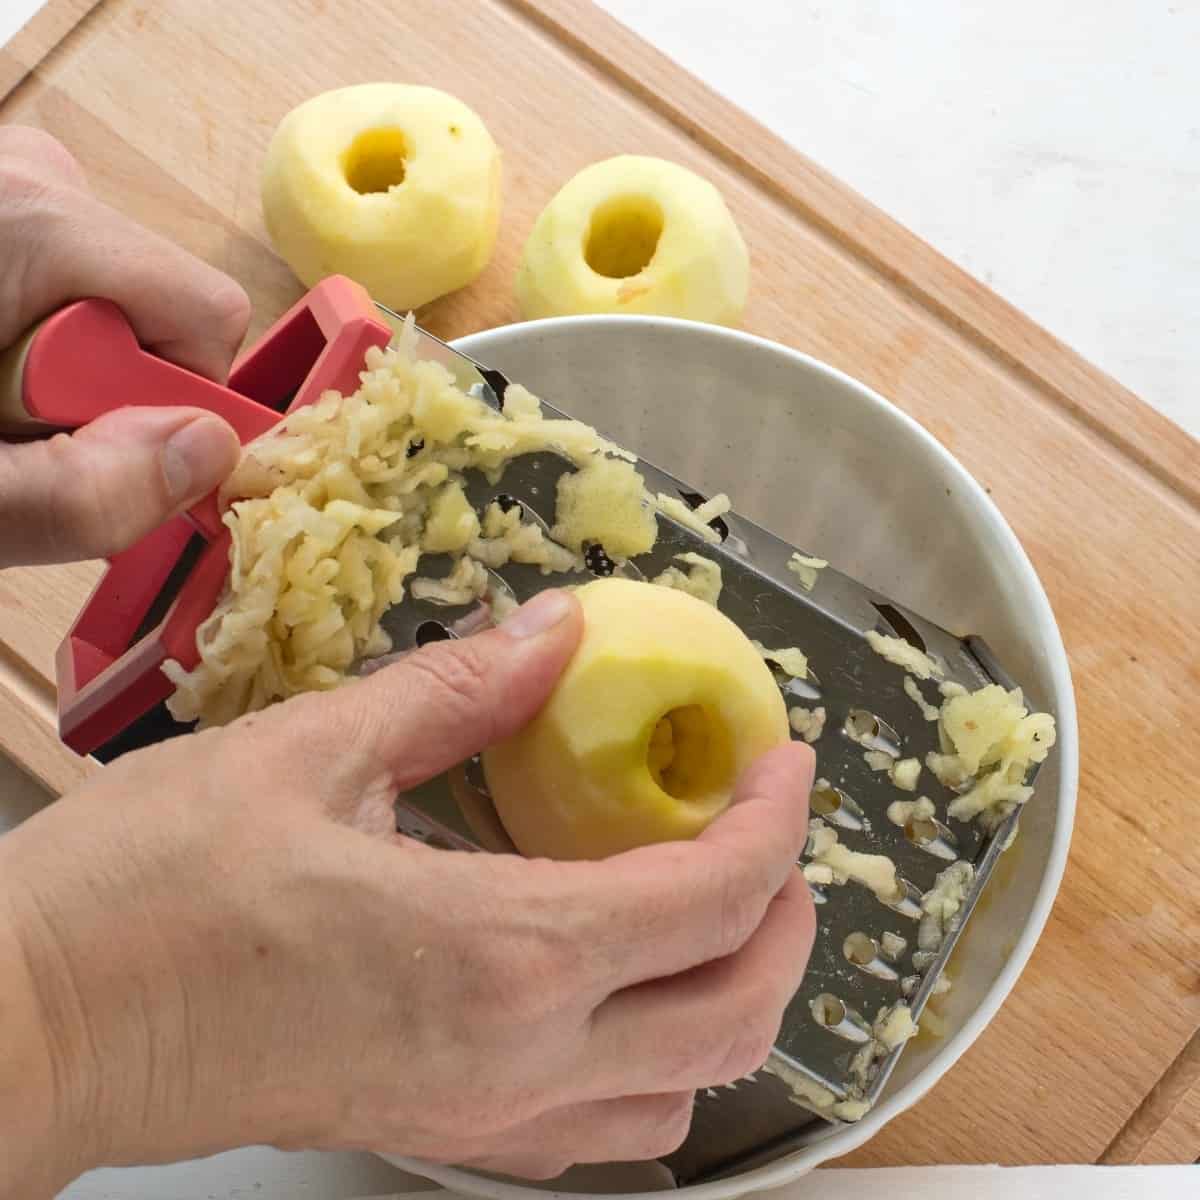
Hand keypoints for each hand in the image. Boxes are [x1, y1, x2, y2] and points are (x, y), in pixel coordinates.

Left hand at [0, 126, 249, 566]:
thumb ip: (80, 495)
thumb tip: (212, 454)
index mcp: (37, 224)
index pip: (210, 316)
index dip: (177, 405)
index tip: (92, 443)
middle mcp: (42, 179)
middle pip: (168, 313)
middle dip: (112, 392)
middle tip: (14, 425)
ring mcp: (27, 181)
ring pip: (130, 304)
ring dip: (76, 373)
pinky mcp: (19, 200)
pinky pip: (91, 283)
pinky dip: (51, 336)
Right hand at [0, 590, 815, 1194]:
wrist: (43, 1024)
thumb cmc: (154, 891)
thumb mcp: (314, 749)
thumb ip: (462, 689)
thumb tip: (556, 634)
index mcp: (501, 953)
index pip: (713, 900)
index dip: (775, 821)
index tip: (785, 763)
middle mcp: (517, 1060)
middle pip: (736, 1015)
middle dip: (787, 920)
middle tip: (769, 833)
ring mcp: (482, 1118)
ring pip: (687, 1093)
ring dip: (732, 997)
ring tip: (713, 908)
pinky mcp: (438, 1133)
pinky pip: (602, 1130)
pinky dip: (656, 1057)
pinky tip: (619, 986)